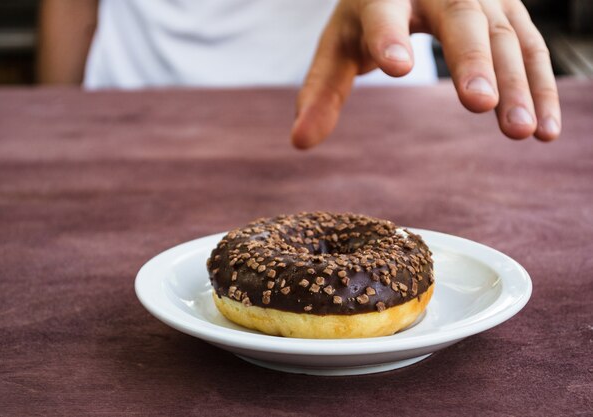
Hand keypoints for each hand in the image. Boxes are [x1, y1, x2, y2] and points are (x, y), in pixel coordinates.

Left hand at [291, 0, 560, 148]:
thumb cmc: (368, 15)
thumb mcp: (339, 46)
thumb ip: (321, 91)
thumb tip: (298, 143)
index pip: (384, 12)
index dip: (390, 36)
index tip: (397, 66)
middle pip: (460, 18)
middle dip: (472, 59)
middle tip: (480, 105)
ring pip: (506, 36)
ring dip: (517, 84)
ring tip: (521, 133)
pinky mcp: (508, 13)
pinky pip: (531, 48)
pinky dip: (541, 87)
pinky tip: (545, 130)